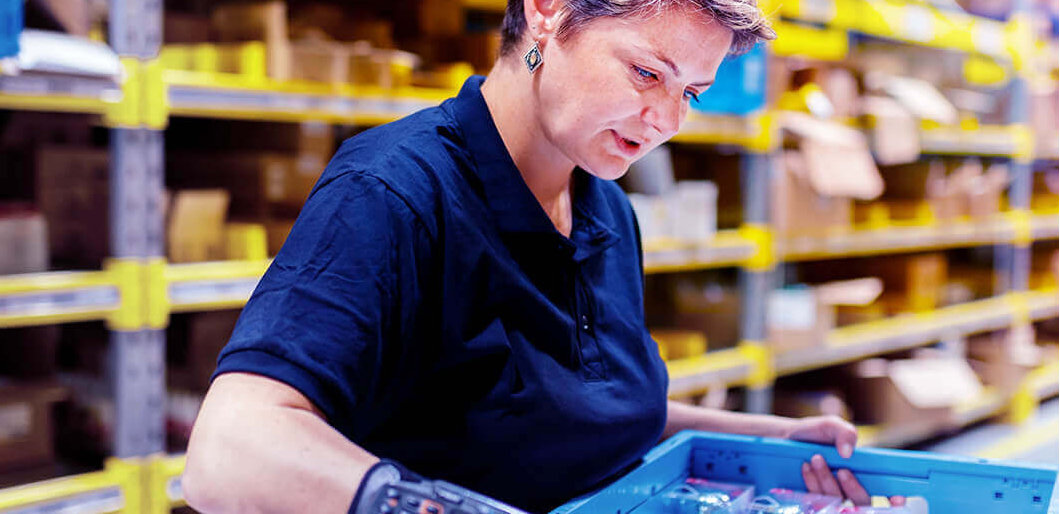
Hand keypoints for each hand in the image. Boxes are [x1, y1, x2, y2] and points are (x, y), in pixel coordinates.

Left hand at [783, 416, 905, 506]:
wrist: (783, 438)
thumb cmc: (812, 433)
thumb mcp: (829, 426)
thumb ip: (844, 432)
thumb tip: (848, 453)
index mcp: (863, 471)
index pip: (885, 493)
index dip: (895, 500)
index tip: (897, 499)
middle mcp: (850, 487)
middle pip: (862, 501)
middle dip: (853, 488)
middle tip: (842, 470)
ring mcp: (831, 495)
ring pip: (837, 500)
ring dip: (827, 481)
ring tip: (815, 458)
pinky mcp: (813, 499)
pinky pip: (817, 501)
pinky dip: (812, 483)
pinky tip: (806, 466)